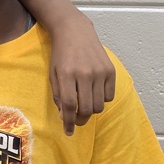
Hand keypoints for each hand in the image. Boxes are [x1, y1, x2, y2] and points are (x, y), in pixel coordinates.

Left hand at [49, 14, 115, 134]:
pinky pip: (109, 96)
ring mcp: (99, 72)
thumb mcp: (53, 73)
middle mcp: (85, 74)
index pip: (69, 105)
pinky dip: (101, 100)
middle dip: (81, 120)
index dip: (68, 122)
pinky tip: (94, 93)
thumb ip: (58, 94)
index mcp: (66, 74)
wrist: (75, 31)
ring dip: (91, 110)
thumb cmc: (60, 54)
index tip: (68, 131)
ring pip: (99, 105)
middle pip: (87, 109)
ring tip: (84, 105)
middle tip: (77, 121)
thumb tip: (65, 115)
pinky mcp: (110, 70)